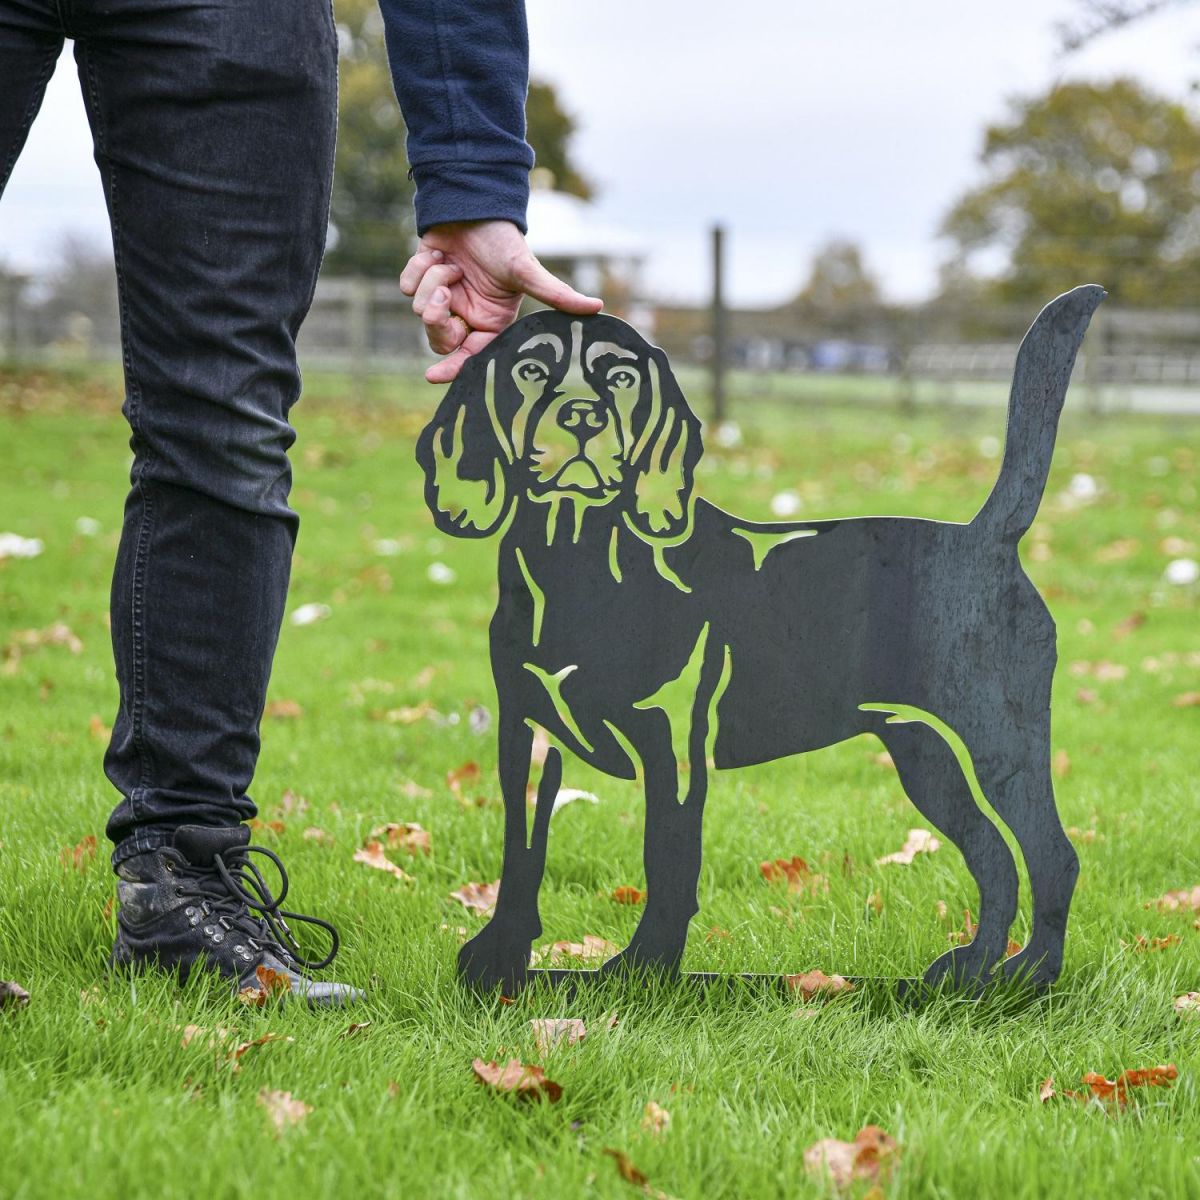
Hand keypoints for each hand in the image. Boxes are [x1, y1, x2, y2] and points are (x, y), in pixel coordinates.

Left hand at [399, 219, 602, 383]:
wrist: (477, 203)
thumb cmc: (505, 239)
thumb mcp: (528, 270)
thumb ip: (557, 294)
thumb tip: (598, 307)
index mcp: (490, 321)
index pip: (471, 356)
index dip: (452, 369)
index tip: (431, 377)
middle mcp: (466, 313)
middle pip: (439, 339)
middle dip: (437, 319)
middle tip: (445, 294)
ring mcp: (443, 296)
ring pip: (420, 310)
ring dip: (432, 281)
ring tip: (448, 264)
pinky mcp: (422, 277)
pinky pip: (408, 286)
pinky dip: (418, 268)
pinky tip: (435, 253)